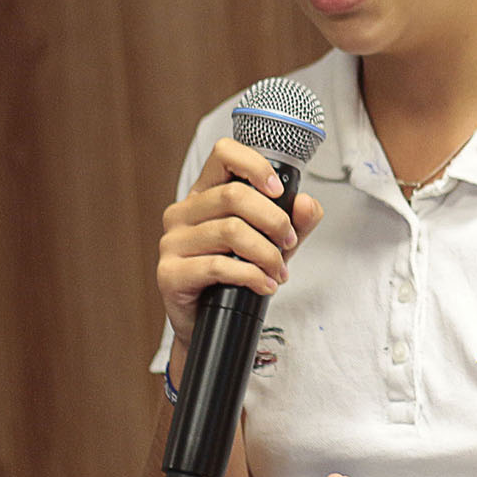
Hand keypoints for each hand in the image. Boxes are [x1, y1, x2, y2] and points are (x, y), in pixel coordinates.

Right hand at [156, 138, 324, 344]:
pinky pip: (218, 266)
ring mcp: (171, 242)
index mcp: (205, 194)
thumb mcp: (276, 243)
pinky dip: (252, 276)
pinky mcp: (169, 273)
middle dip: (275, 221)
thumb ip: (297, 221)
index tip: (279, 190)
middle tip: (289, 244)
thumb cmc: (239, 275)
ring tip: (279, 271)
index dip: (255, 165)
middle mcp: (182, 212)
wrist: (211, 323)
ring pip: (230, 231)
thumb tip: (307, 203)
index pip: (223, 153)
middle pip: (234, 196)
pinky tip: (265, 285)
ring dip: (267, 254)